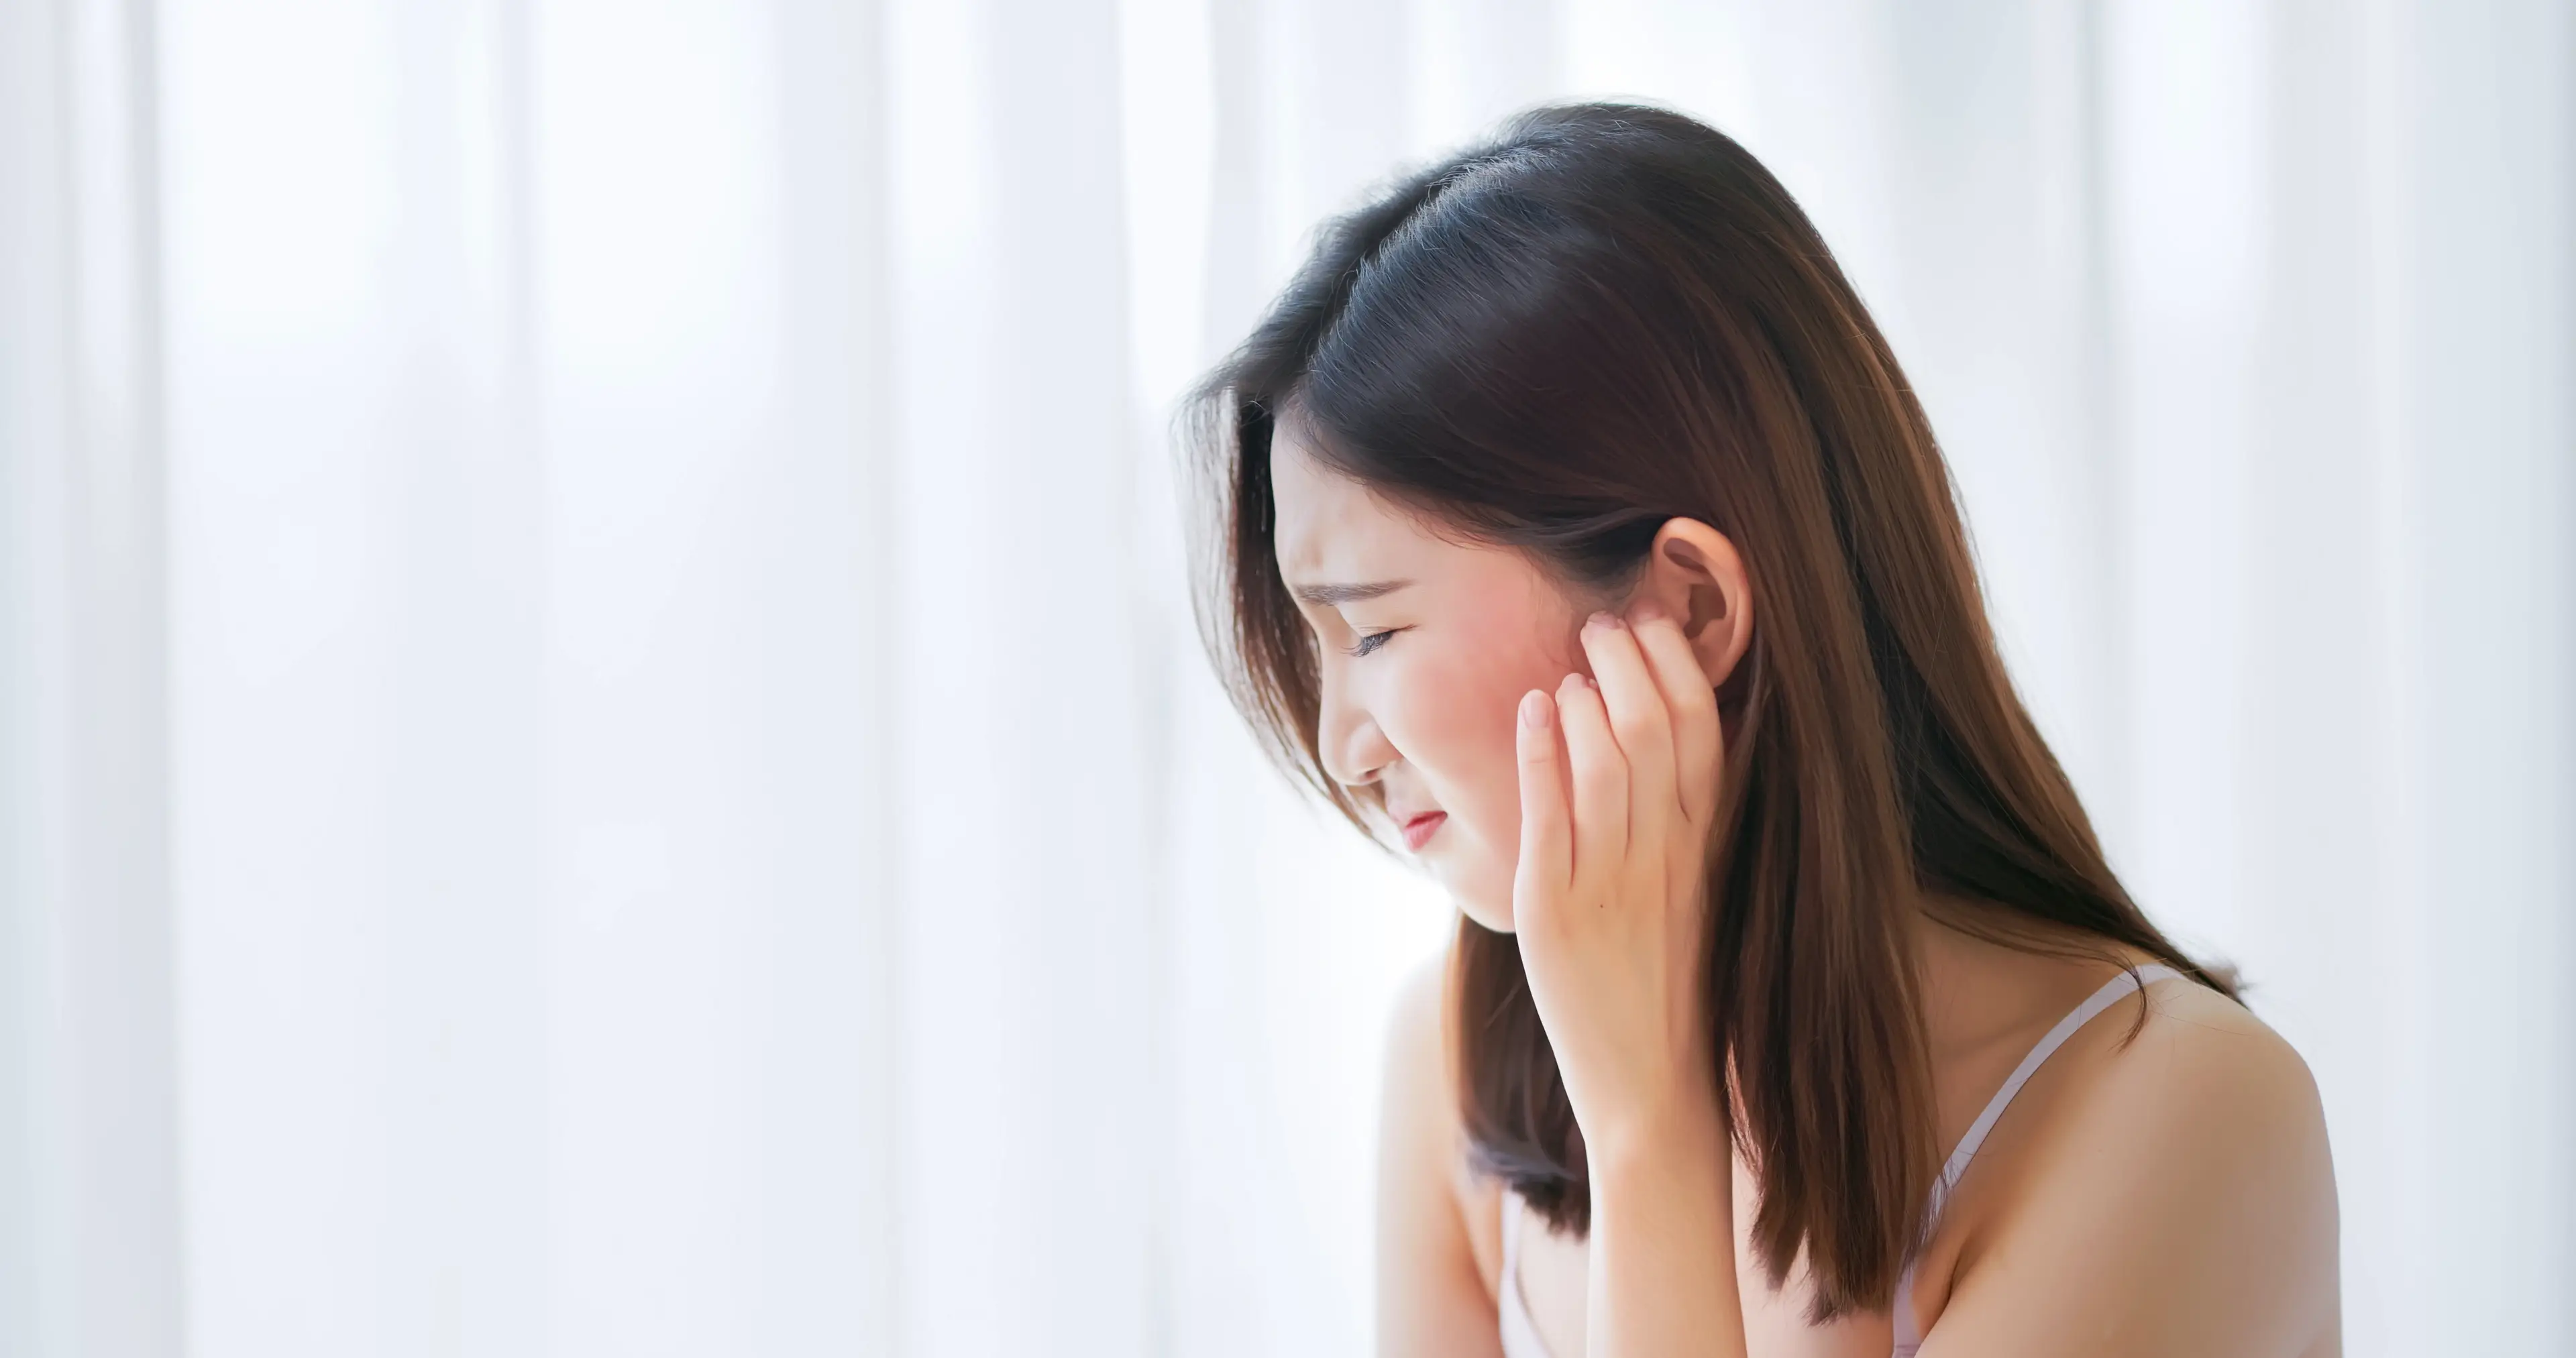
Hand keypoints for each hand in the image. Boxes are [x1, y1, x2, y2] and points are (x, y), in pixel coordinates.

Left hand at [1512, 599, 1725, 1162]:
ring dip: (1589, 698)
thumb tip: (1660, 734)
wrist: (1652, 1084)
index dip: (1680, 665)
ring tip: (1572, 662)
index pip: (1704, 733)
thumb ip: (1686, 820)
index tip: (1656, 619)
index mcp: (1704, 849)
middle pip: (1658, 733)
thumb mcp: (1695, 890)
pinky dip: (1541, 754)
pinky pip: (1550, 818)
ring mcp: (1610, 884)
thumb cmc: (1666, 980)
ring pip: (1610, 766)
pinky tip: (1532, 710)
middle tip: (1604, 620)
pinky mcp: (1555, 912)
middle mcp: (1665, 858)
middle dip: (1632, 662)